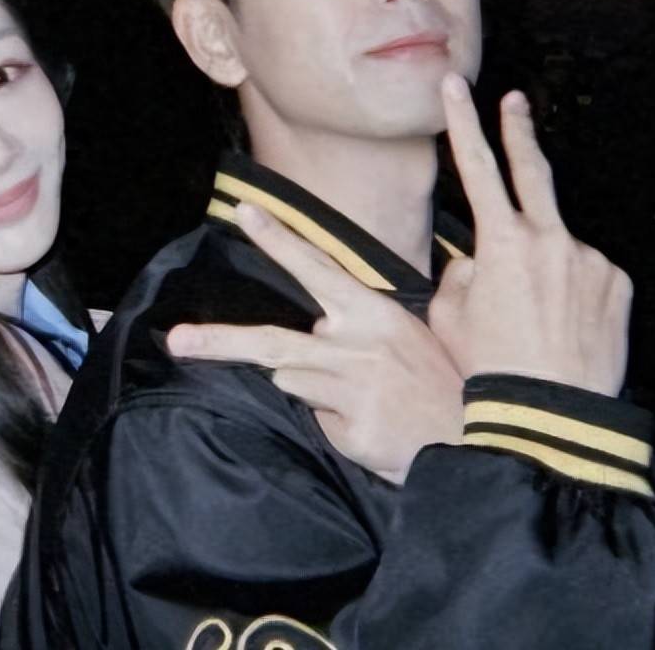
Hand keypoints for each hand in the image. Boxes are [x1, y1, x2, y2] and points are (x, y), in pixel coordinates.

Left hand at [166, 202, 463, 483]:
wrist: (478, 441)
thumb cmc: (441, 384)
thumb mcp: (417, 333)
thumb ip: (370, 319)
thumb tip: (344, 313)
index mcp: (373, 313)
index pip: (318, 269)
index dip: (279, 239)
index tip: (244, 212)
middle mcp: (357, 345)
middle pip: (272, 342)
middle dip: (219, 341)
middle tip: (177, 339)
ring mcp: (351, 389)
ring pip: (296, 382)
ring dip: (318, 391)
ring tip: (367, 400)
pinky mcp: (351, 428)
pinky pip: (321, 421)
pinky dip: (338, 424)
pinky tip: (373, 426)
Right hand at [428, 73, 633, 395]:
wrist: (551, 417)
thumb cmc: (490, 368)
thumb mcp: (451, 317)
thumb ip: (462, 273)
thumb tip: (478, 259)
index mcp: (502, 242)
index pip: (476, 167)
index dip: (462, 123)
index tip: (455, 87)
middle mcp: (550, 238)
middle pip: (532, 170)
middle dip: (519, 131)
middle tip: (515, 98)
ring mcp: (589, 258)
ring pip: (558, 246)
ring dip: (545, 267)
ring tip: (537, 320)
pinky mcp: (617, 281)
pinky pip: (588, 274)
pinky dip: (574, 290)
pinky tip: (565, 326)